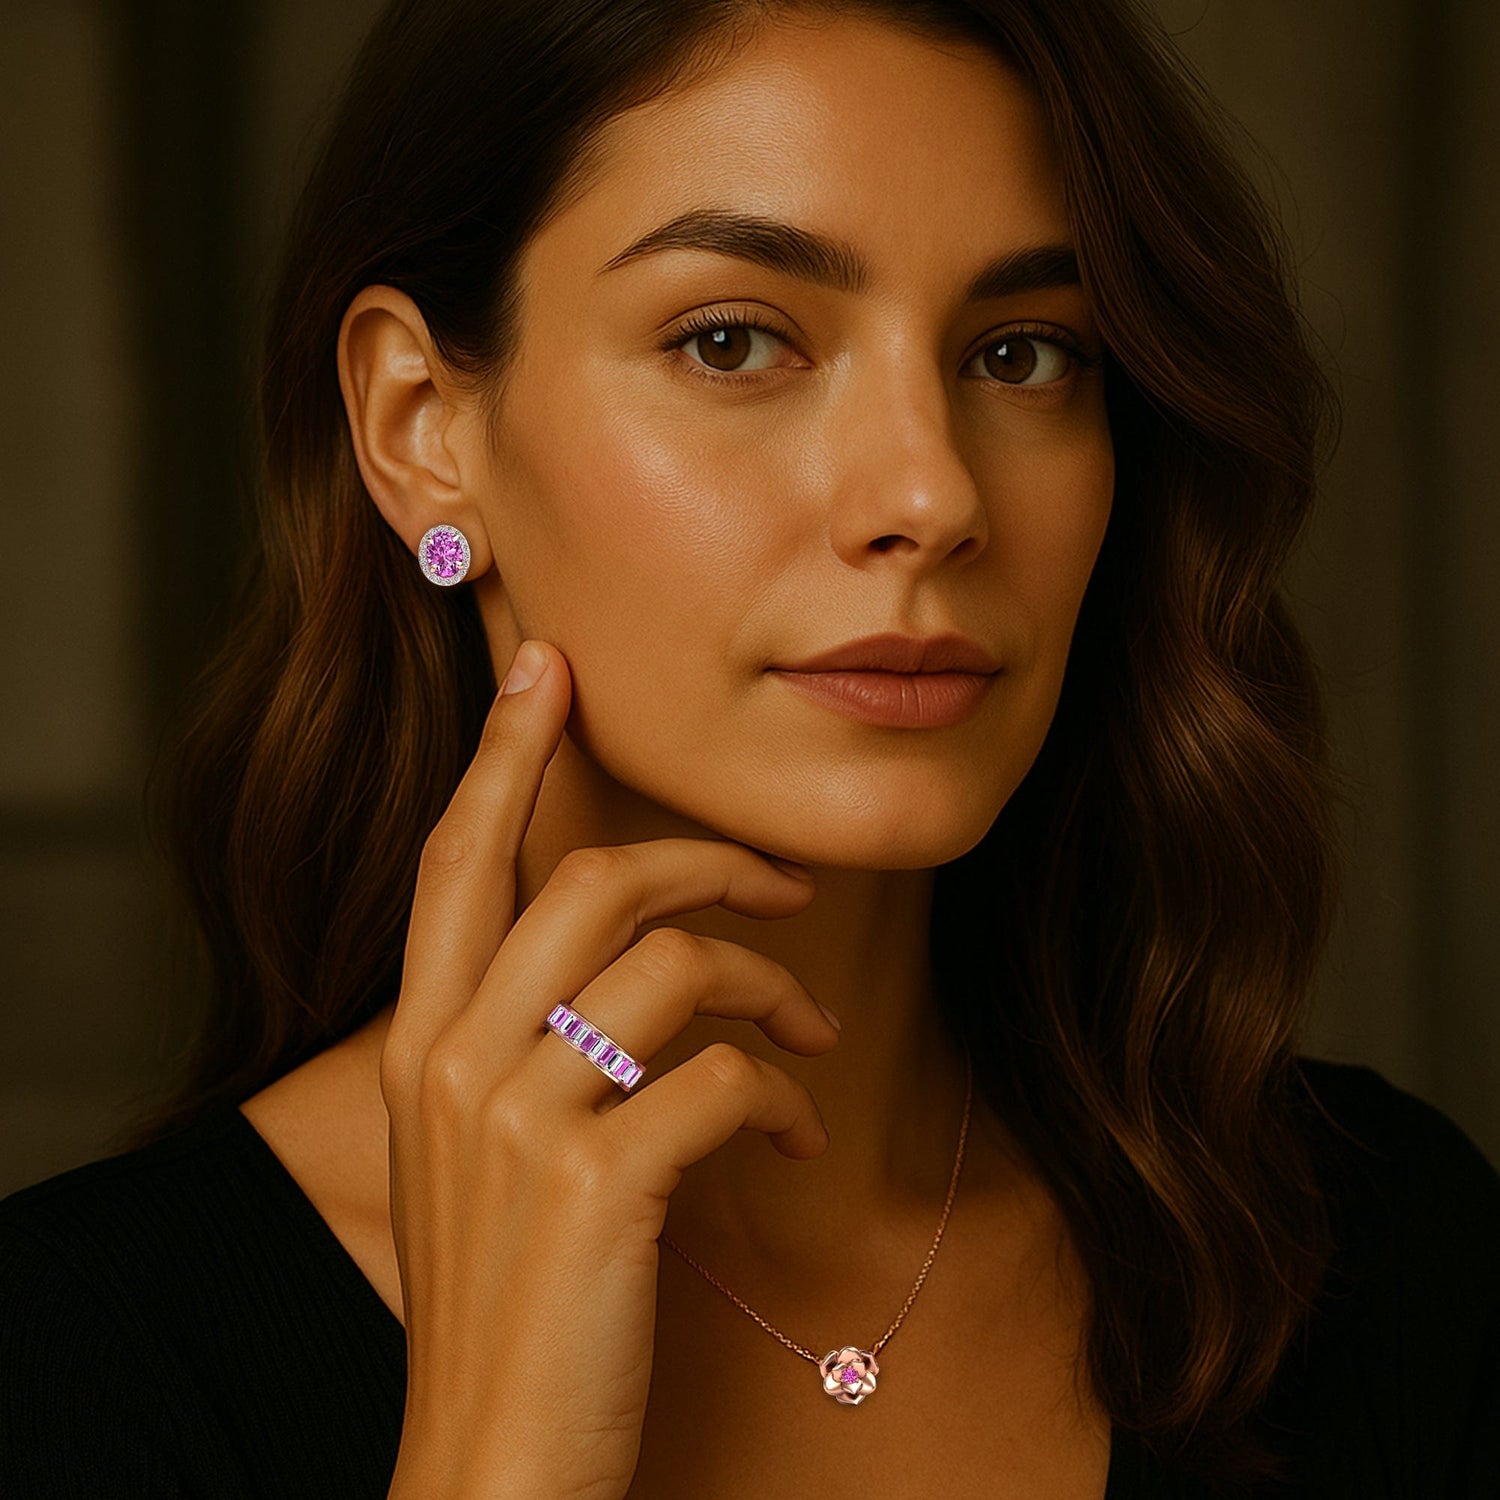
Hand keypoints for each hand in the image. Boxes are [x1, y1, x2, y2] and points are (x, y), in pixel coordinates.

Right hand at [380, 640, 837, 1499]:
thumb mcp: (478, 1156)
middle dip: (702, 860)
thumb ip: (515, 1051)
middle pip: (588, 882)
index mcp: (419, 1043)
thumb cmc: (506, 1298)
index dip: (502, 753)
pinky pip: (723, 1078)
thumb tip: (616, 972)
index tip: (544, 667)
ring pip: (670, 965)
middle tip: (777, 879)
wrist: (490, 1466)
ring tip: (807, 1024)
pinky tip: (792, 1137)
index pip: (456, 859)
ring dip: (764, 980)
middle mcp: (452, 1060)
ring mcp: (519, 1120)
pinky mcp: (598, 1185)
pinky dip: (779, 1091)